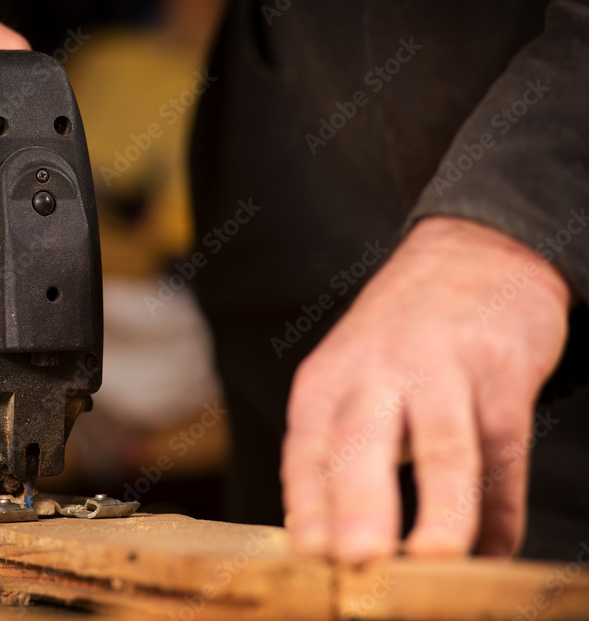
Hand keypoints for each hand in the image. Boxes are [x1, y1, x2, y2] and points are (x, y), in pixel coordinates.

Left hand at [282, 216, 569, 561]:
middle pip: (363, 440)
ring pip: (443, 444)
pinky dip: (501, 506)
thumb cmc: (398, 336)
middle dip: (357, 502)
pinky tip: (497, 549)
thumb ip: (335, 449)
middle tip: (354, 558)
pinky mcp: (502, 373)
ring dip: (442, 506)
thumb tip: (319, 538)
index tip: (307, 554)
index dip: (307, 502)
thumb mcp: (348, 377)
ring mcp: (443, 369)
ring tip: (436, 559)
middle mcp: (377, 371)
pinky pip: (504, 447)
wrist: (473, 251)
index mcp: (328, 380)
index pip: (307, 449)